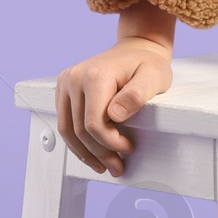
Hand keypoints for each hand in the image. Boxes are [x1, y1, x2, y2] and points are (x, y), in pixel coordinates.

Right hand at [55, 36, 171, 176]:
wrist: (136, 48)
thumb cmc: (148, 65)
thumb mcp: (153, 78)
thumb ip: (136, 95)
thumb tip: (115, 115)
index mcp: (94, 76)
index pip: (94, 124)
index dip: (110, 144)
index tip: (129, 149)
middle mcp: (74, 78)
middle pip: (80, 130)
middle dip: (99, 154)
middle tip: (117, 168)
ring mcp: (66, 82)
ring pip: (68, 129)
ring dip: (84, 153)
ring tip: (103, 166)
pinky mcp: (63, 88)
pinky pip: (65, 122)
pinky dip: (77, 141)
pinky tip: (91, 153)